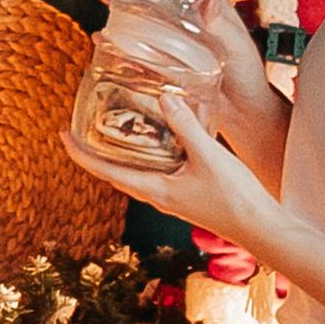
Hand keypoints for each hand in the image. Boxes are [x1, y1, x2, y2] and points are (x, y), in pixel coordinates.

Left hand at [65, 88, 278, 244]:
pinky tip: (161, 138)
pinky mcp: (188, 194)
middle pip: (116, 172)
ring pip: (137, 171)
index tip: (62, 135)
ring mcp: (172, 197)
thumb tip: (164, 96)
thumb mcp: (208, 155)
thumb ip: (186, 125)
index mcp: (154, 190)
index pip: (105, 171)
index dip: (81, 154)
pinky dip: (151, 153)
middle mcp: (158, 196)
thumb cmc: (235, 198)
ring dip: (122, 153)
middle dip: (97, 151)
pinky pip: (159, 171)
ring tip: (115, 128)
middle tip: (82, 127)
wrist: (263, 227)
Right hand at [98, 0, 275, 118]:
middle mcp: (185, 21)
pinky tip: (103, 39)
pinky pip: (134, 49)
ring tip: (106, 1)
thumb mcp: (239, 47)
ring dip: (121, 8)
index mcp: (207, 9)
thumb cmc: (247, 76)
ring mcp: (170, 42)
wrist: (242, 113)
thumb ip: (223, 26)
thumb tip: (208, 1)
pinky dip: (116, 43)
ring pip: (141, 18)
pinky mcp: (160, 64)